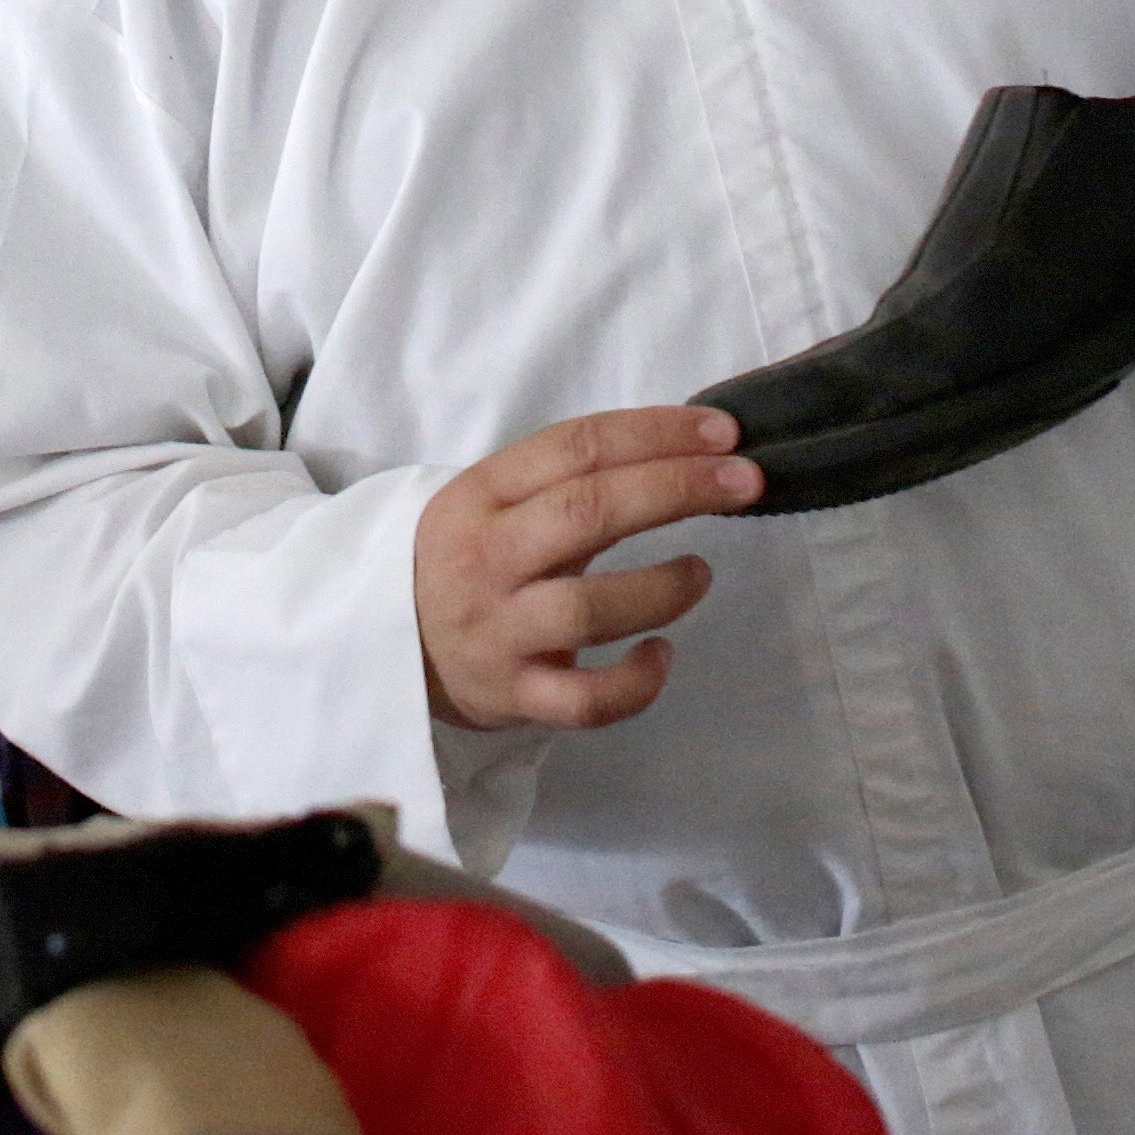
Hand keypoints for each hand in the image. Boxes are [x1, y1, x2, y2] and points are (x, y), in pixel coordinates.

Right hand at [414, 406, 750, 733]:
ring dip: (662, 588)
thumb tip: (689, 449)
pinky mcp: (511, 696)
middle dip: (676, 489)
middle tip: (744, 483)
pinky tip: (661, 657)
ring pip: (587, 610)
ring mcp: (497, 632)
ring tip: (701, 574)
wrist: (390, 644)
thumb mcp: (494, 503)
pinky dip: (635, 683)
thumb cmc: (469, 560)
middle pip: (587, 513)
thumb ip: (571, 480)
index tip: (723, 433)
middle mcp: (485, 559)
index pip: (575, 447)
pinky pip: (584, 701)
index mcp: (480, 494)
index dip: (656, 433)